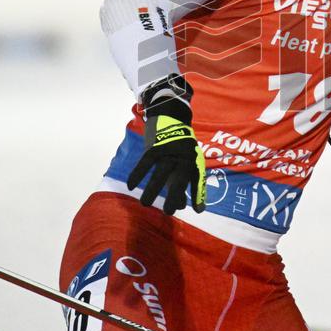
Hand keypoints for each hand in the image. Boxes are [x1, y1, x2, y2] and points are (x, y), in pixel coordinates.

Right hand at [127, 75, 205, 214]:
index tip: (198, 210)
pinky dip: (138, 174)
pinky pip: (145, 162)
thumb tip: (187, 206)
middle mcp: (183, 157)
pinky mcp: (154, 147)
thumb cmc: (181, 147)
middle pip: (179, 179)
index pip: (197, 180)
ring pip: (160, 173)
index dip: (198, 194)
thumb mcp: (189, 161)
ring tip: (145, 204)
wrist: (172, 118)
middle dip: (175, 195)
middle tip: (168, 212)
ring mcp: (168, 152)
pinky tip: (131, 185)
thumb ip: (189, 182)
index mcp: (193, 161)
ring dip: (153, 189)